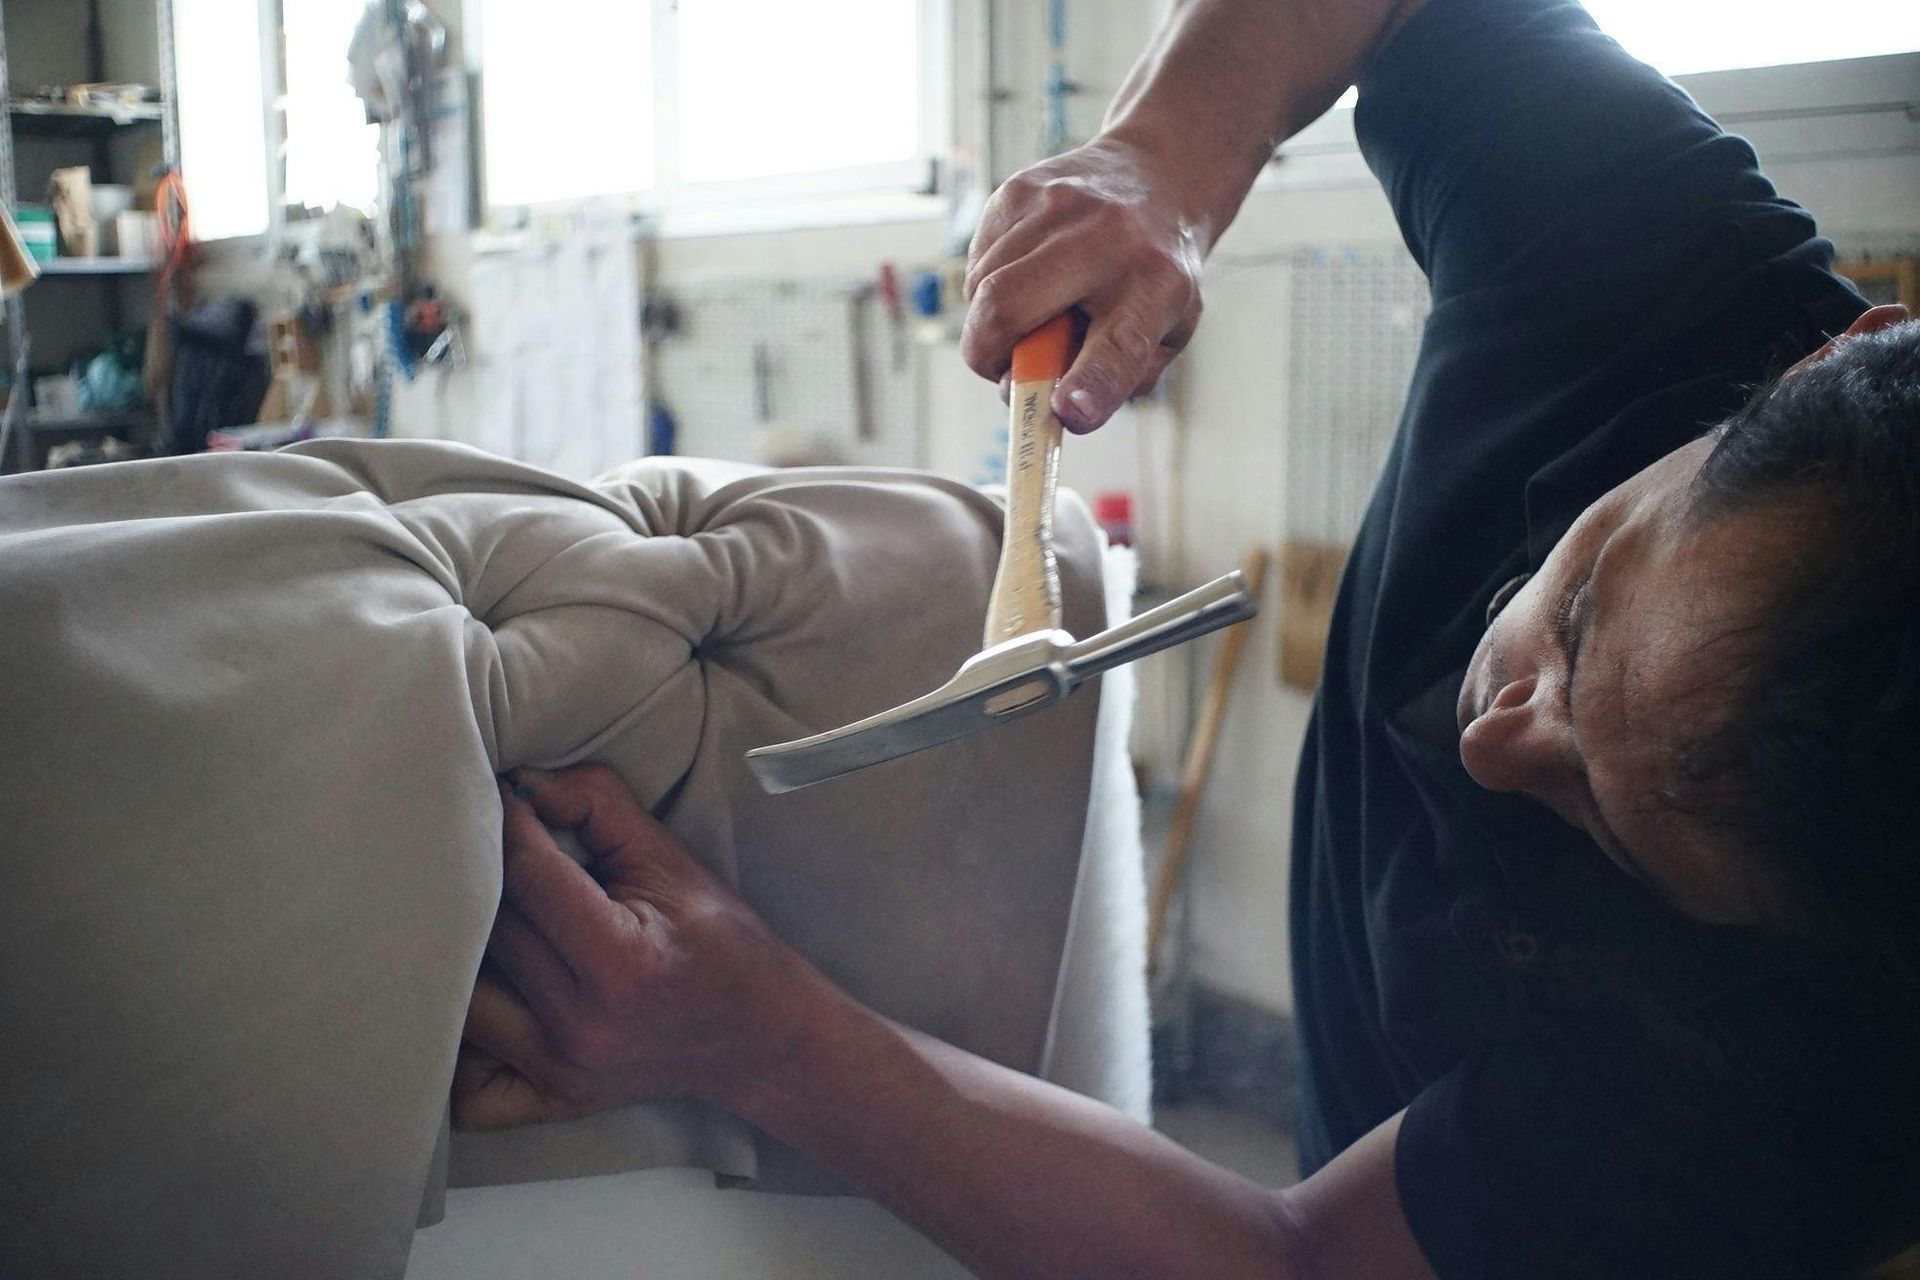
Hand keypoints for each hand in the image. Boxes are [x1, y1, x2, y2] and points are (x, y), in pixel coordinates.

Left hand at [453, 765, 823, 1129]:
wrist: (761, 1035)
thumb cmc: (720, 941)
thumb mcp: (671, 860)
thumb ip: (600, 806)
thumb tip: (524, 784)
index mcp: (619, 961)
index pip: (528, 877)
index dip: (514, 827)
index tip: (512, 803)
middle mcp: (582, 1024)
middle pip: (491, 932)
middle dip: (489, 881)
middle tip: (496, 851)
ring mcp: (561, 1069)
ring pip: (465, 998)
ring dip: (467, 955)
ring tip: (488, 920)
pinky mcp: (553, 1098)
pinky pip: (469, 1091)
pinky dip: (461, 1051)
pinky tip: (480, 1005)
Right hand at [962, 133, 1206, 432]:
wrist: (1157, 178)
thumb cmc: (1154, 276)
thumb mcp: (1164, 334)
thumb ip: (1115, 379)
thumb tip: (1047, 402)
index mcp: (1156, 287)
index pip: (1118, 346)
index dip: (1087, 386)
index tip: (1063, 410)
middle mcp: (1106, 239)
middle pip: (1008, 307)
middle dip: (987, 356)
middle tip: (1005, 370)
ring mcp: (1056, 207)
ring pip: (980, 290)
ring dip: (989, 323)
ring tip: (1031, 313)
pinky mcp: (1018, 191)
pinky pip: (975, 263)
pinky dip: (988, 287)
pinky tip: (1025, 277)